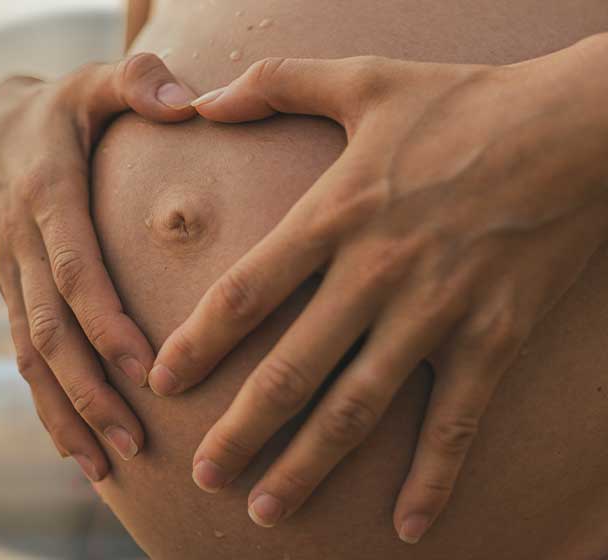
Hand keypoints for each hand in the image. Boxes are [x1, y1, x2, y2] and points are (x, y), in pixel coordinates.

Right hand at [0, 54, 195, 480]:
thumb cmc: (67, 109)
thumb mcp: (96, 83)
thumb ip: (138, 82)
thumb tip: (187, 103)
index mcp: (46, 195)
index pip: (75, 269)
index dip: (104, 322)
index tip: (144, 369)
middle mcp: (21, 243)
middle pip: (51, 330)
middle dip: (90, 390)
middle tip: (136, 443)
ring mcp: (11, 275)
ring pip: (31, 357)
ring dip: (66, 413)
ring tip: (105, 468)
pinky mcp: (13, 294)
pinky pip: (24, 358)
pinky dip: (47, 406)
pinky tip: (76, 450)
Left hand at [149, 36, 607, 540]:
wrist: (578, 127)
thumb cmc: (463, 102)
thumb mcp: (362, 78)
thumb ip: (275, 83)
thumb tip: (204, 97)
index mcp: (336, 214)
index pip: (246, 291)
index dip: (198, 341)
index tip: (162, 382)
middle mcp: (377, 273)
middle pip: (291, 369)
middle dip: (241, 430)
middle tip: (202, 477)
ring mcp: (438, 312)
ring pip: (359, 408)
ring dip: (308, 466)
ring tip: (266, 510)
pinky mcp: (495, 338)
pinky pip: (457, 422)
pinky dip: (433, 479)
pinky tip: (406, 528)